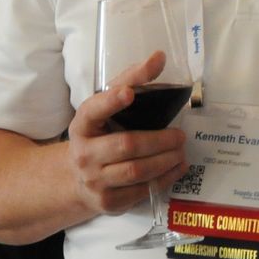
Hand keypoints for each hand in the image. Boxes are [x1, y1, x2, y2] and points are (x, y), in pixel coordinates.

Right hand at [68, 50, 187, 217]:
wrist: (77, 178)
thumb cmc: (101, 133)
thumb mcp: (108, 107)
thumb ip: (132, 80)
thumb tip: (160, 57)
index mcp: (82, 125)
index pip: (94, 110)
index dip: (111, 101)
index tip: (129, 92)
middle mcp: (84, 153)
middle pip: (127, 145)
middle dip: (159, 141)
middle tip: (180, 136)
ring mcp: (94, 180)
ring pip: (136, 171)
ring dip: (165, 161)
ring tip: (181, 152)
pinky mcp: (107, 201)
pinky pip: (141, 191)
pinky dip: (164, 179)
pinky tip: (176, 168)